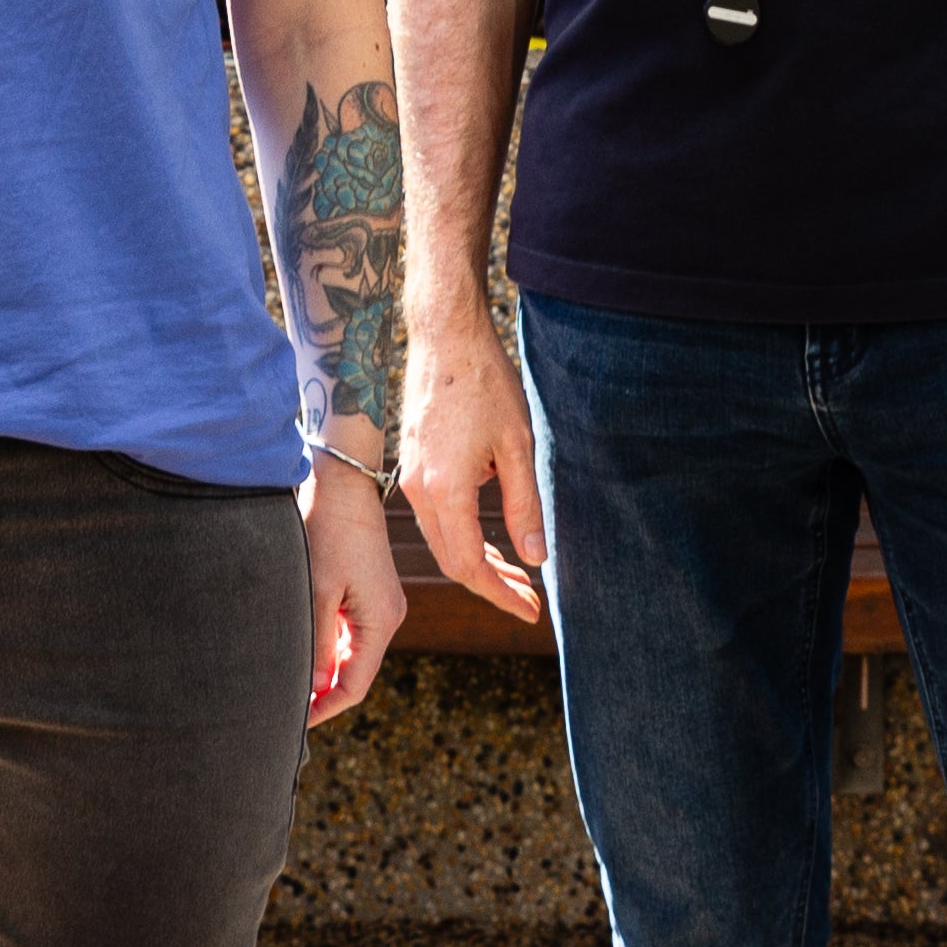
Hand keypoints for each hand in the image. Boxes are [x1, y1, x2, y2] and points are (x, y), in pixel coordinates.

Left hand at [300, 456, 408, 724]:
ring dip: (322, 670)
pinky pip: (346, 632)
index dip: (325, 708)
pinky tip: (298, 651)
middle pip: (354, 673)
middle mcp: (386, 617)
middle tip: (283, 708)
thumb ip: (317, 642)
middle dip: (321, 693)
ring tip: (285, 684)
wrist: (343, 483)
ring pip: (349, 654)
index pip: (354, 685)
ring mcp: (378, 605)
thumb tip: (311, 686)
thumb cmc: (328, 532)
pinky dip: (325, 647)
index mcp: (381, 622)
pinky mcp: (365, 592)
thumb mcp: (317, 591)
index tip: (294, 722)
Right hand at [393, 332, 545, 624]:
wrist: (444, 337)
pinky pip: (434, 516)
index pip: (468, 565)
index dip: (499, 594)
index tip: (530, 610)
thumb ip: (525, 506)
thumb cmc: (485, 383)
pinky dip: (461, 536)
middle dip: (491, 585)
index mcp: (445, 490)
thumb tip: (536, 556)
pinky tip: (489, 536)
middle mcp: (418, 489)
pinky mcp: (411, 463)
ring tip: (516, 572)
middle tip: (529, 597)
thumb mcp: (518, 446)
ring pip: (440, 540)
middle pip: (450, 560)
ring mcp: (409, 476)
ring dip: (476, 562)